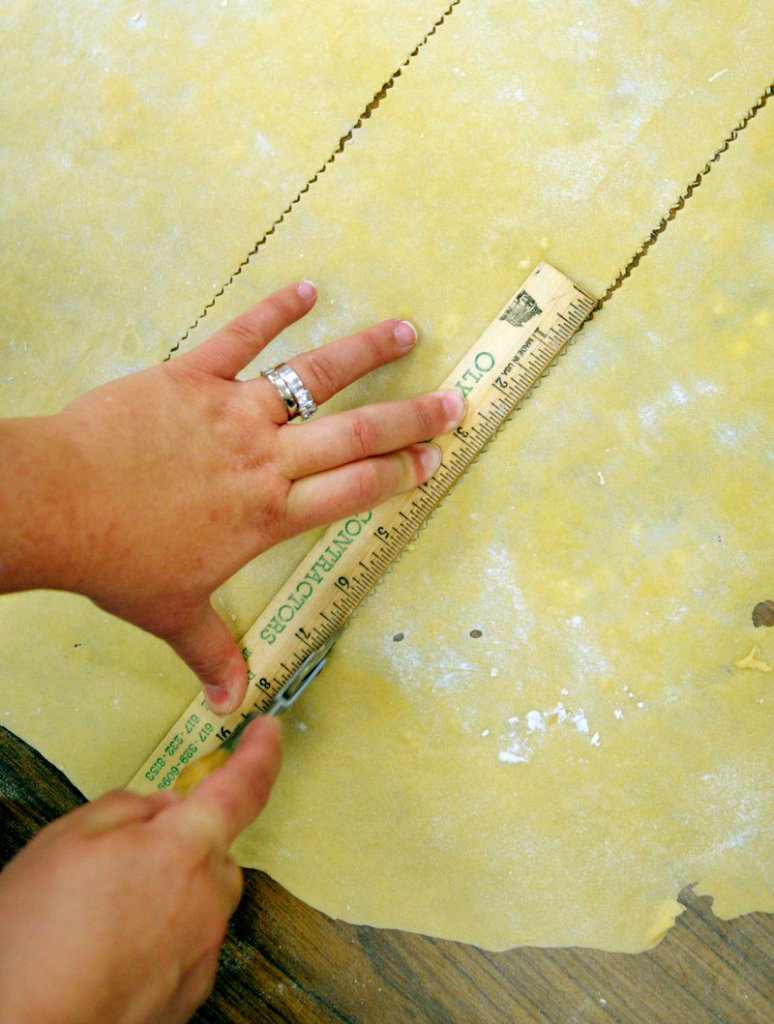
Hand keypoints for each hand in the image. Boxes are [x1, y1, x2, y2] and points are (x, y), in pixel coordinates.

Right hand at [0, 716, 280, 1023]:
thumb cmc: (36, 940)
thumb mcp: (68, 839)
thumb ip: (128, 808)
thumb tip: (161, 807)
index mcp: (185, 848)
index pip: (244, 787)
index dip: (262, 753)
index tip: (269, 733)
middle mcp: (208, 899)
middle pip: (213, 851)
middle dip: (180, 844)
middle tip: (120, 859)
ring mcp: (202, 951)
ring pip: (200, 899)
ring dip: (168, 893)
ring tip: (102, 915)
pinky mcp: (189, 993)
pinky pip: (187, 944)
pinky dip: (160, 937)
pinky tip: (112, 949)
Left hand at [49, 282, 465, 709]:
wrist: (57, 506)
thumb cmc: (116, 561)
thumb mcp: (170, 614)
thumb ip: (211, 652)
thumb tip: (231, 705)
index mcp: (267, 515)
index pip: (353, 491)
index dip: (399, 476)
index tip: (433, 461)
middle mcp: (265, 459)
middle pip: (354, 434)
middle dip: (410, 418)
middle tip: (452, 403)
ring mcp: (232, 412)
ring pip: (312, 376)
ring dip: (365, 352)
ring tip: (407, 331)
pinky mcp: (191, 375)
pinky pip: (241, 335)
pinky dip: (276, 310)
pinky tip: (309, 287)